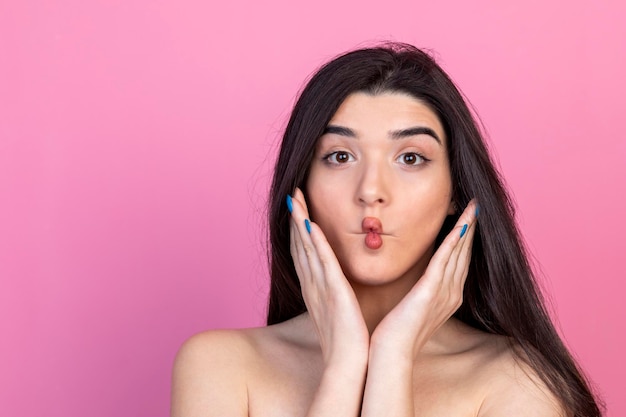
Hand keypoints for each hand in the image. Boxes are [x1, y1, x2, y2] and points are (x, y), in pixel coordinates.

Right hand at [288, 188, 369, 364]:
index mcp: (314, 289)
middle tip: (292, 193)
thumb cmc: (346, 341)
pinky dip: (316, 243)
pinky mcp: (333, 292)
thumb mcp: (336, 312)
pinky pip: (323, 263)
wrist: (348, 364)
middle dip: (295, 218)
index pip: (303, 252)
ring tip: (296, 199)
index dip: (298, 229)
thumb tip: (337, 286)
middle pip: (299, 244)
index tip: (297, 208)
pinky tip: (312, 225)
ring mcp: (320, 287)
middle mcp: (312, 284)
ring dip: (300, 222)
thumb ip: (334, 295)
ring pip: (307, 248)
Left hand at [370, 200, 478, 358]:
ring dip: (467, 228)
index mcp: (449, 297)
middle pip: (465, 254)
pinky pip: (444, 261)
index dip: (466, 239)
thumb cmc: (399, 331)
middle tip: (476, 205)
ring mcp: (443, 293)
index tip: (469, 218)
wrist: (392, 351)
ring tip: (473, 207)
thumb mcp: (416, 308)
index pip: (460, 261)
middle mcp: (452, 294)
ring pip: (459, 253)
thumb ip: (423, 292)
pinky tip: (459, 225)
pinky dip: (453, 242)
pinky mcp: (430, 292)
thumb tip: (421, 282)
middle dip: (471, 228)